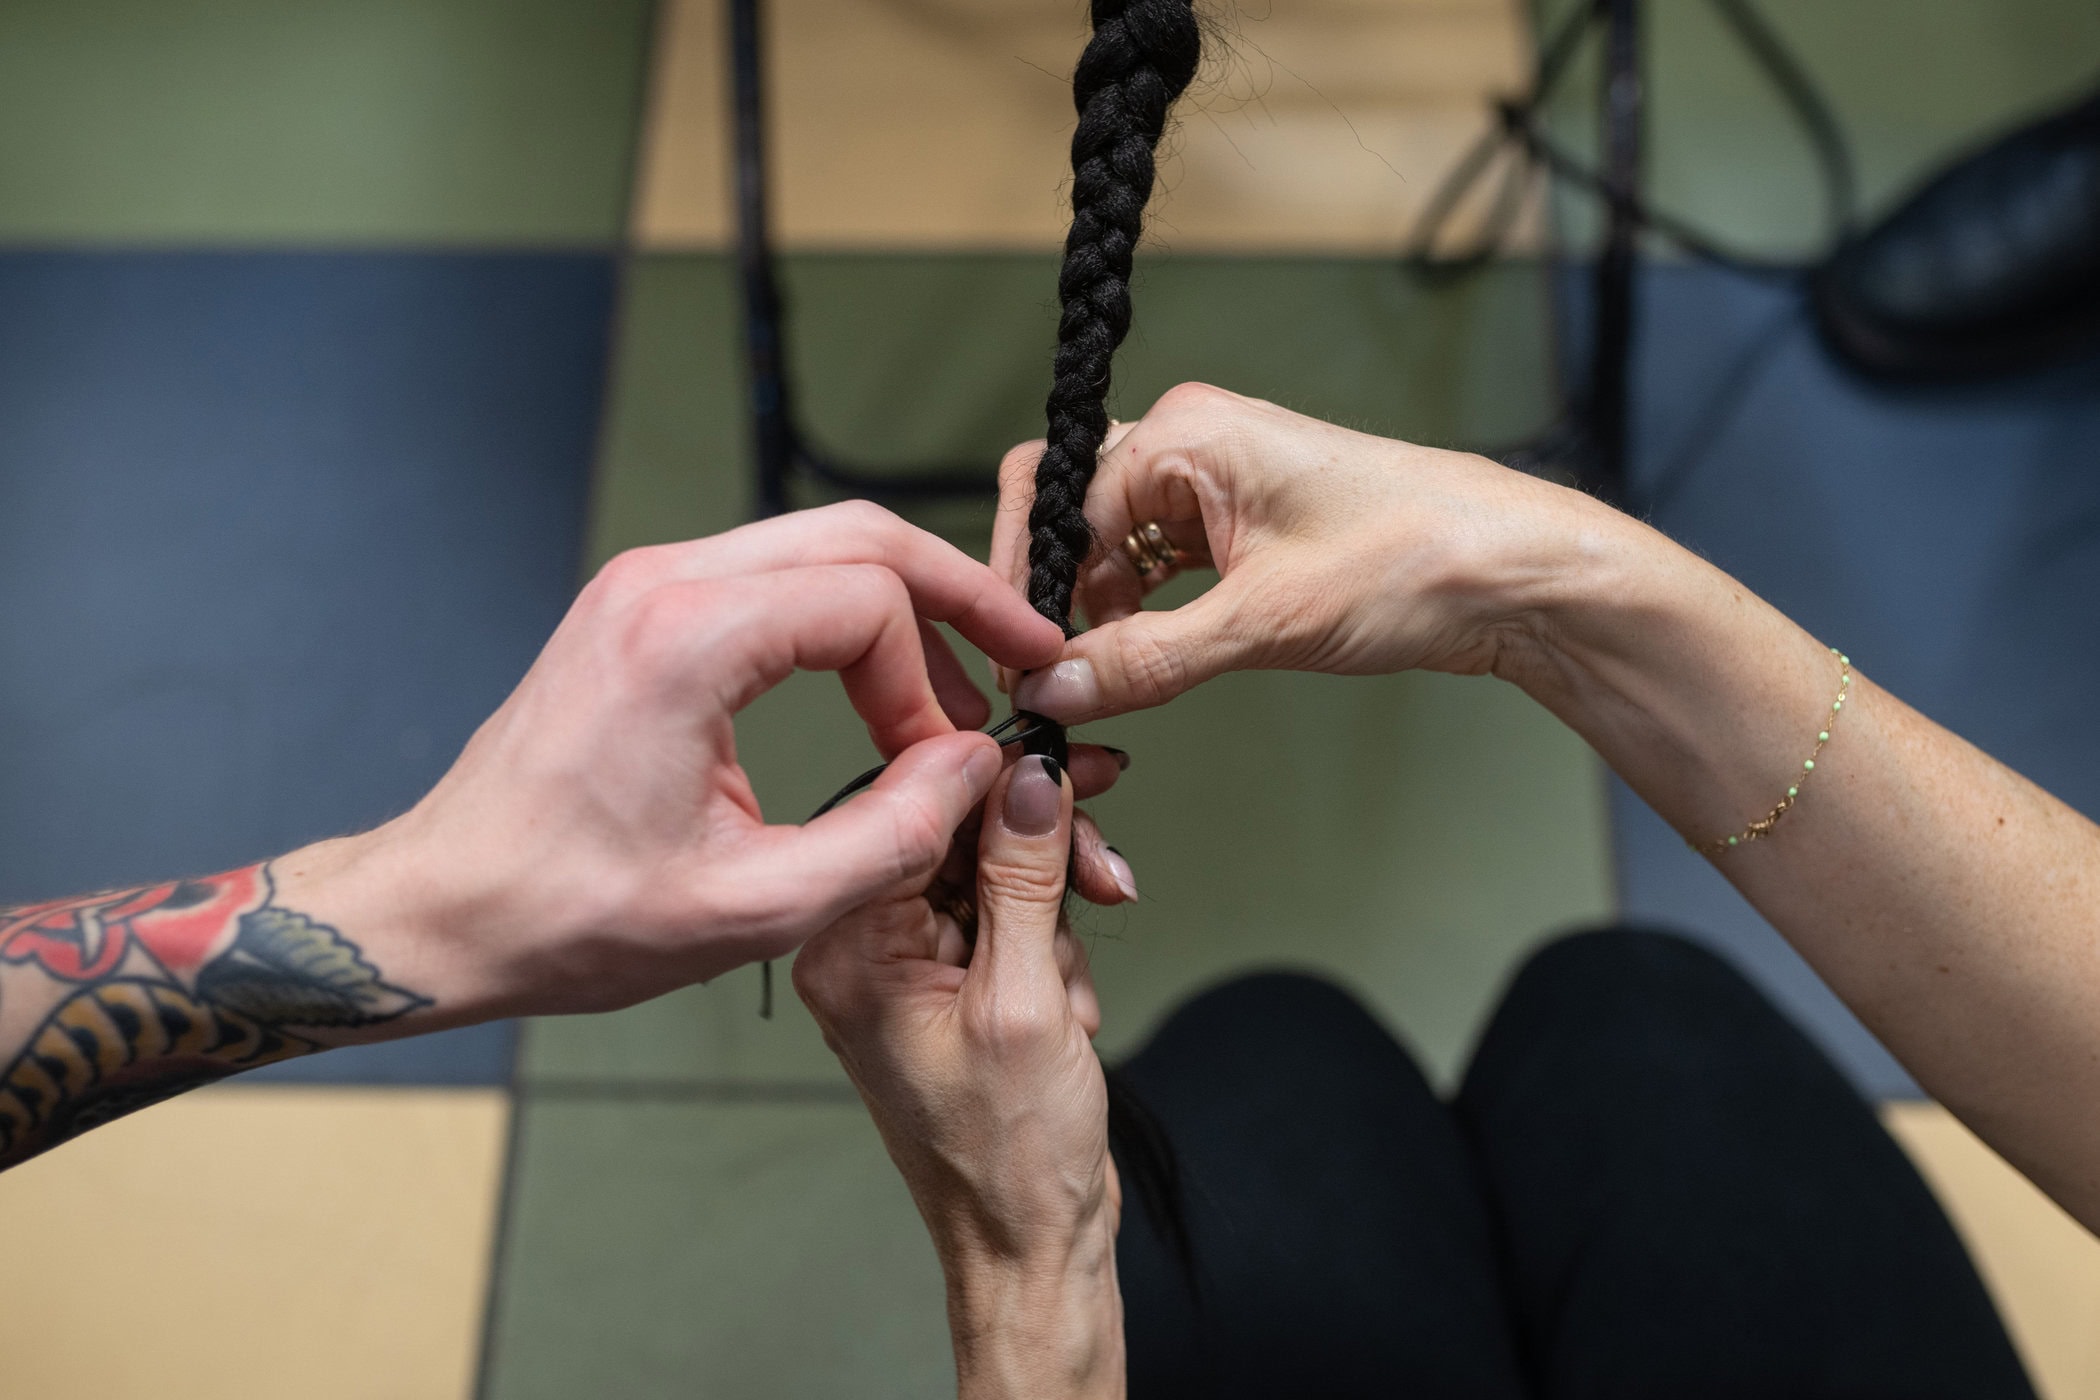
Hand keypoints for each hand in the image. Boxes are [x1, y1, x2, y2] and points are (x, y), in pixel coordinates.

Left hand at [351, 501, 1074, 1015]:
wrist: (442, 909)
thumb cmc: (566, 915)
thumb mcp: (753, 908)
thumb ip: (890, 836)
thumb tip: (975, 768)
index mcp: (683, 640)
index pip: (869, 601)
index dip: (930, 682)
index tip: (940, 763)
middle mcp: (662, 583)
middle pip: (858, 534)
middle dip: (955, 594)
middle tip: (1023, 656)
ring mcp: (645, 585)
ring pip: (820, 544)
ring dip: (902, 608)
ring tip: (953, 693)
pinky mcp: (640, 608)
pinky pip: (773, 578)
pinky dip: (842, 621)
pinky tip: (875, 689)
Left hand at [795, 754, 1124, 1399]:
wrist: (1029, 1247)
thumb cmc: (1006, 1160)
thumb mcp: (1027, 1002)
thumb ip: (1024, 879)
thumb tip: (1028, 779)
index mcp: (850, 950)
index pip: (914, 815)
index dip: (996, 780)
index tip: (1064, 761)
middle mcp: (865, 951)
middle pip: (958, 835)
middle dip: (1041, 856)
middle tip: (1102, 857)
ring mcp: (909, 969)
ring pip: (996, 873)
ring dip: (1058, 916)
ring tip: (1074, 992)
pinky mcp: (952, 986)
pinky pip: (1010, 920)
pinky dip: (1057, 950)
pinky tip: (1068, 1008)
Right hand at [988, 382, 1626, 722]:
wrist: (1518, 575)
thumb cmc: (1414, 562)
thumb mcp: (1263, 624)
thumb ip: (1145, 661)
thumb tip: (1053, 691)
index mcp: (1185, 434)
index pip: (1058, 508)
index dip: (1033, 593)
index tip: (1024, 670)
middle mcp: (1191, 443)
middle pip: (1071, 514)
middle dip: (1052, 596)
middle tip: (1045, 676)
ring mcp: (1217, 483)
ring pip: (1111, 547)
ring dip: (1094, 614)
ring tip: (1088, 685)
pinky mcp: (1244, 525)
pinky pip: (1156, 565)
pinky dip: (1137, 616)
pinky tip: (1135, 664)